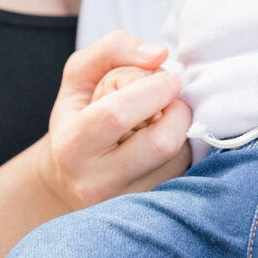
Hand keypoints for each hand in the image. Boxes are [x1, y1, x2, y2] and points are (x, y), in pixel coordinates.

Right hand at [40, 31, 191, 209]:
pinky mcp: (151, 210)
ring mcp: (126, 203)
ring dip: (181, 127)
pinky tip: (163, 139)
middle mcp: (97, 183)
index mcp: (72, 146)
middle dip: (177, 109)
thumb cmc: (78, 114)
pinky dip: (185, 147)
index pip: (118, 114)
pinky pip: (187, 172)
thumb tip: (159, 55)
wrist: (70, 177)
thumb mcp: (79, 73)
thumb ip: (114, 48)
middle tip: (168, 96)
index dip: (153, 89)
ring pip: (181, 157)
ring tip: (158, 120)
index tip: (166, 76)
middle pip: (161, 143)